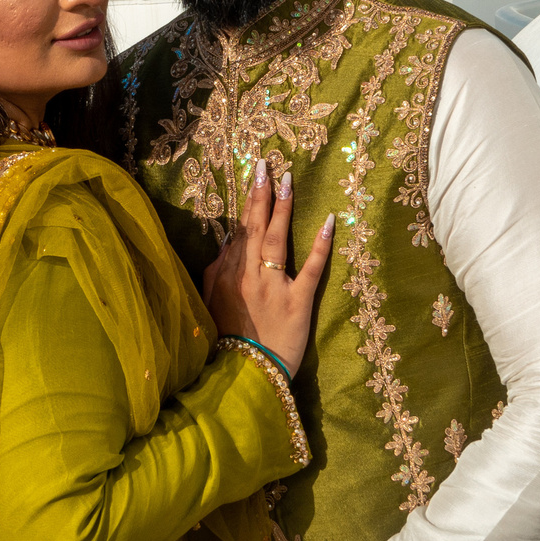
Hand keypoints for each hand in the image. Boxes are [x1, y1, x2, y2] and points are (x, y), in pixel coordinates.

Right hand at [201, 159, 333, 375]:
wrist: (243, 375)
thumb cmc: (227, 342)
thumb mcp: (210, 305)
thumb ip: (215, 275)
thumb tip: (225, 247)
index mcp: (226, 276)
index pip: (239, 232)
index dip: (248, 203)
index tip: (256, 176)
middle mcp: (247, 276)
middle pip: (255, 227)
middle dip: (262, 194)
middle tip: (268, 165)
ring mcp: (273, 287)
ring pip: (277, 240)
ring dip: (283, 208)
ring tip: (288, 181)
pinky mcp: (297, 303)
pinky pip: (311, 270)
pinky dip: (320, 245)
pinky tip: (329, 222)